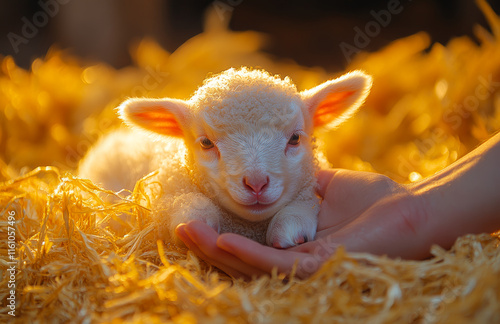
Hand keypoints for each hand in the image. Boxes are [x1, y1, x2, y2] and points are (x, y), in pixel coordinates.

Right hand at [175, 169, 429, 278]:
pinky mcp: (315, 268)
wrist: (413, 211)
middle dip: (209, 244)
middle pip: (242, 258)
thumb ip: (303, 183)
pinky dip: (246, 254)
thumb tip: (285, 164)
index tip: (198, 211)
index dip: (222, 230)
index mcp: (295, 242)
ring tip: (187, 232)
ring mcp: (302, 267)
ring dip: (216, 250)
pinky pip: (273, 264)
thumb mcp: (329, 187)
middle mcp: (294, 260)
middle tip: (180, 227)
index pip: (250, 241)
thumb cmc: (377, 202)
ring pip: (249, 265)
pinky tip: (222, 241)